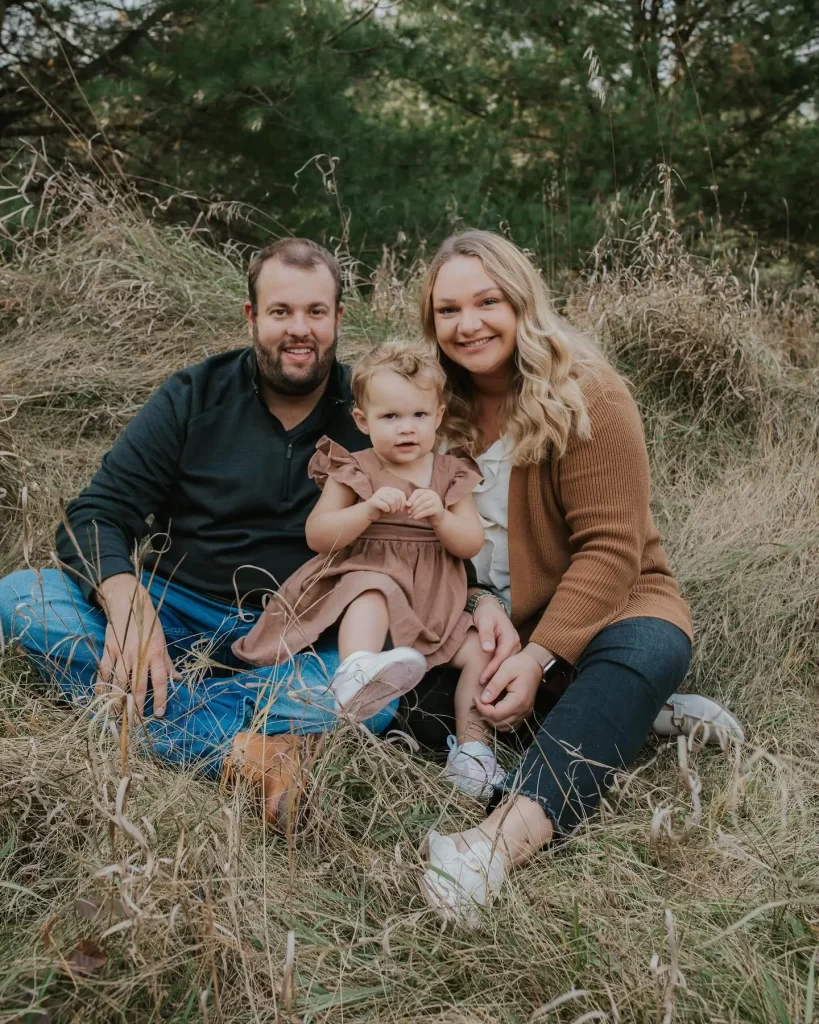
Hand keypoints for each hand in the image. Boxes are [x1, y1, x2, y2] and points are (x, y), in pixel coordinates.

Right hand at [95, 574, 179, 716]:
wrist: (128, 603)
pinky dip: (102, 686)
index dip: (160, 698)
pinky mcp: (108, 650)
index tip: (158, 714)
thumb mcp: (162, 640)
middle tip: (136, 722)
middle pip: (137, 686)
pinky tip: (101, 698)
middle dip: (137, 706)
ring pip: (119, 682)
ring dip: (118, 701)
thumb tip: (178, 679)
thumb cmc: (148, 623)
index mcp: (156, 653)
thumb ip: (168, 662)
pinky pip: (104, 672)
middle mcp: (139, 655)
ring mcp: (122, 654)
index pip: (159, 681)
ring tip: (118, 715)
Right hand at [366, 486, 405, 519]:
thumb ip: (399, 502)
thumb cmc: (382, 508)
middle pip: (397, 498)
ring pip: (392, 502)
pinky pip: (385, 506)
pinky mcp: (373, 501)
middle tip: (394, 511)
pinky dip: (387, 510)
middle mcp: (383, 490)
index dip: (403, 502)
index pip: (401, 493)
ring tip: (390, 512)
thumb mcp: (392, 503)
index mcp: (388, 489)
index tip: (401, 509)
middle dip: (398, 507)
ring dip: (393, 509)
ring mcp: (378, 494)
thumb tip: (408, 505)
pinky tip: (385, 511)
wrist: (368, 512)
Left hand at [406, 487, 444, 524]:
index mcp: (428, 491)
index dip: (411, 498)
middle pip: (421, 499)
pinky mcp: (438, 509)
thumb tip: (404, 506)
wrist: (439, 518)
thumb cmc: (427, 511)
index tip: (407, 505)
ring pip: (424, 505)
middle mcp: (433, 495)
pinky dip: (420, 515)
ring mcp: (437, 501)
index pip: (418, 492)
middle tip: (408, 512)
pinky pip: (428, 511)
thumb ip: (413, 504)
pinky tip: (415, 518)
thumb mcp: (420, 505)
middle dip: (413, 506)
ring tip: (411, 516)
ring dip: (416, 511)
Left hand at [471, 594, 519, 683]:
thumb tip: (487, 649)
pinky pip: (505, 663)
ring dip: (497, 677)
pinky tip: (490, 681)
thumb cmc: (486, 613)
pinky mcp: (510, 649)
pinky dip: (498, 672)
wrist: (490, 606)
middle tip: (485, 690)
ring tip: (487, 689)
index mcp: (510, 638)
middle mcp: (516, 644)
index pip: (501, 658)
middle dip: (495, 677)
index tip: (482, 680)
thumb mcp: (484, 621)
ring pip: (506, 665)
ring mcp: (514, 647)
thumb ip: (486, 635)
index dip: (491, 670)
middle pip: (505, 664)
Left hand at [474, 651, 541, 730]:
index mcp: (518, 701)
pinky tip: (494, 708)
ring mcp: (524, 714)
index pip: (495, 715)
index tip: (475, 697)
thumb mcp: (505, 670)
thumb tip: (483, 700)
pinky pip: (509, 724)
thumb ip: (494, 685)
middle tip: (478, 700)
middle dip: (484, 714)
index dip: (481, 708)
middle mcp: (522, 711)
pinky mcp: (524, 713)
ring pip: (503, 726)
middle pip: (498, 723)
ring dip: (491, 718)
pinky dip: (499, 719)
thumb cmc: (520, 665)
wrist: (534, 665)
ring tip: (485, 704)